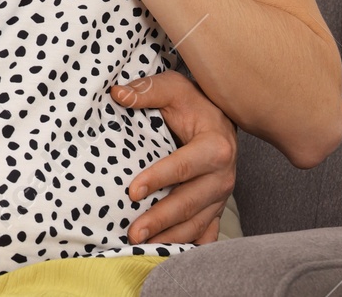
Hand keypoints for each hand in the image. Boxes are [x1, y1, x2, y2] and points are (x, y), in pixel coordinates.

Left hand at [111, 69, 236, 244]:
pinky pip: (206, 231)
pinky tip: (168, 253)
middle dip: (161, 219)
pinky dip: (189, 244)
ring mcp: (221, 195)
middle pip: (189, 202)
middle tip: (133, 231)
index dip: (158, 179)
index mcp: (215, 146)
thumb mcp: (172, 88)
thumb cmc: (193, 102)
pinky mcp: (217, 206)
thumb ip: (147, 91)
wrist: (219, 116)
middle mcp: (223, 175)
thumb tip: (118, 93)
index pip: (183, 166)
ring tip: (142, 245)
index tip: (132, 192)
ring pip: (197, 222)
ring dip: (170, 236)